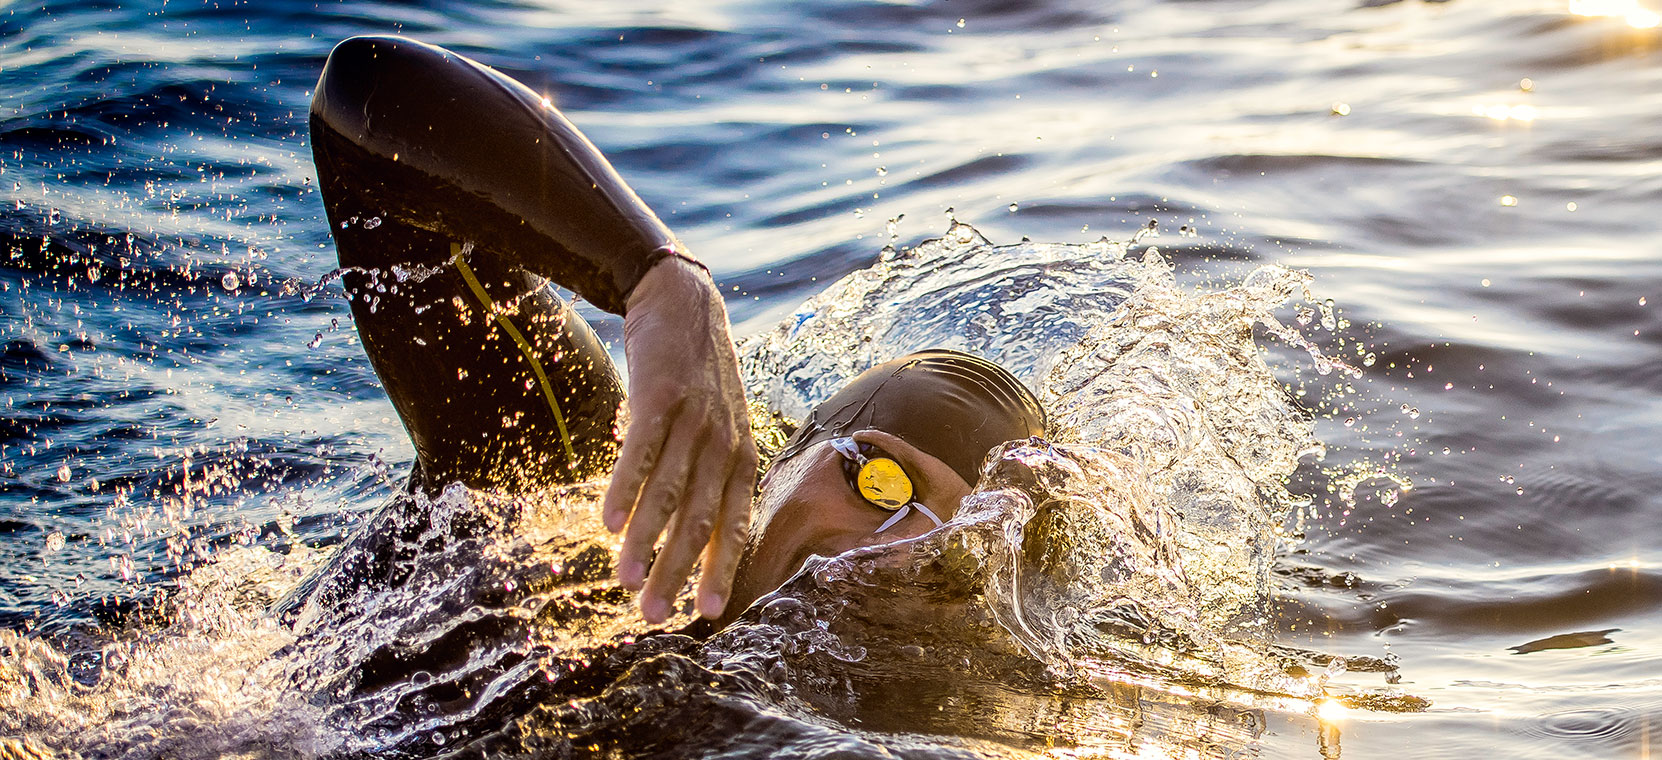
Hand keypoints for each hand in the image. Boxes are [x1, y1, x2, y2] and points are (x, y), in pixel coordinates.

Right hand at [605, 255, 757, 623]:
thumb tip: (692, 536)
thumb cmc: (700, 379)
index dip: (721, 570)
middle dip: (676, 572)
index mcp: (743, 457)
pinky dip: (624, 489)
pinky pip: (641, 453)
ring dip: (643, 541)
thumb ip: (712, 478)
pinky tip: (607, 522)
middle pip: (699, 520)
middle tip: (652, 613)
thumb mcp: (721, 428)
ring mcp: (693, 420)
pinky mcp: (660, 398)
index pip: (735, 525)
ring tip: (625, 580)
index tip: (706, 614)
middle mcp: (724, 443)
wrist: (683, 304)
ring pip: (667, 494)